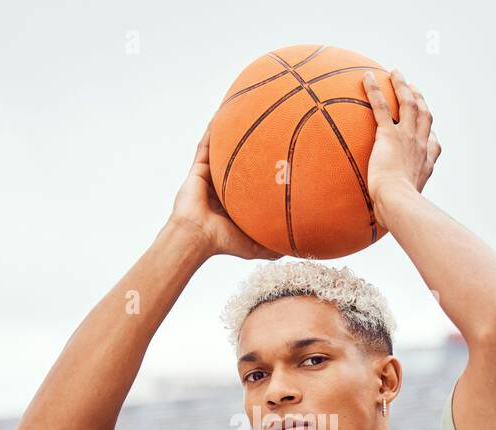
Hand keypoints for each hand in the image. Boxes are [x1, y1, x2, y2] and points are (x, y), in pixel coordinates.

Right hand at [169, 121, 281, 260]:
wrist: (198, 237)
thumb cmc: (224, 243)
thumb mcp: (255, 246)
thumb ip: (273, 247)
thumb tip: (297, 250)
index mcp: (234, 202)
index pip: (251, 182)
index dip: (263, 170)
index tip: (280, 157)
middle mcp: (222, 187)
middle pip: (238, 161)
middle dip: (248, 146)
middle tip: (266, 130)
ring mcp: (209, 177)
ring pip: (221, 149)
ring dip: (229, 132)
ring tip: (240, 112)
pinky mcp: (197, 171)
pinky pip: (205, 146)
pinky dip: (212, 131)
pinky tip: (221, 115)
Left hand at [362, 68, 440, 227]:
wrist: (398, 203)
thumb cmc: (397, 212)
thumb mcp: (401, 209)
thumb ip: (395, 210)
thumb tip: (382, 224)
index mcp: (426, 163)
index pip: (433, 143)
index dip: (430, 131)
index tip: (428, 126)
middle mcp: (420, 147)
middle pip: (424, 115)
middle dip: (420, 99)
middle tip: (413, 88)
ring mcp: (407, 138)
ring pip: (408, 104)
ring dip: (402, 86)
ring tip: (396, 73)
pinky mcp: (389, 135)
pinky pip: (381, 107)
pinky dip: (375, 90)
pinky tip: (367, 77)